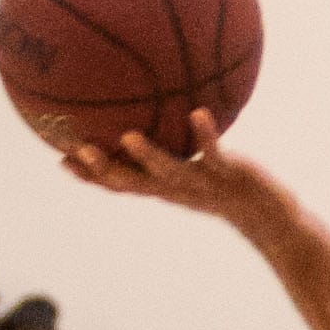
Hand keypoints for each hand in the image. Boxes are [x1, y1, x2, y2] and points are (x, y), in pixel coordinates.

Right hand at [62, 108, 284, 230]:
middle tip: (77, 150)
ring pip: (171, 170)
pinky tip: (198, 113)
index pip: (121, 184)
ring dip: (149, 156)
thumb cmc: (227, 189)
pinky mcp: (230, 173)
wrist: (269, 216)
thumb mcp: (196, 170)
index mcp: (165, 188)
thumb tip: (151, 120)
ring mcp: (203, 182)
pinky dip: (206, 135)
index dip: (91, 176)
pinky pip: (215, 152)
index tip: (59, 159)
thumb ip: (170, 151)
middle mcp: (178, 188)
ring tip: (128, 136)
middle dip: (105, 169)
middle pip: (135, 182)